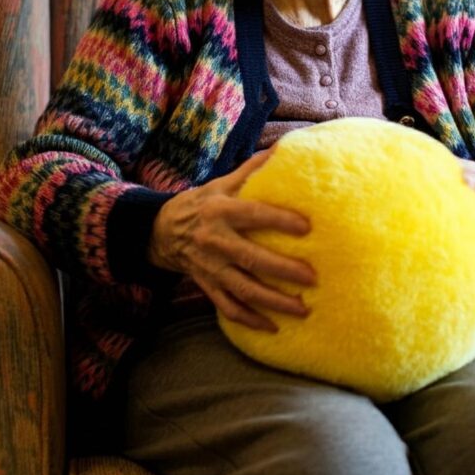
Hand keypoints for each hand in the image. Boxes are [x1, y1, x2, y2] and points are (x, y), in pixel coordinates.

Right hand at [147, 150, 314, 331]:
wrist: (160, 230)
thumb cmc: (202, 203)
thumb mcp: (222, 182)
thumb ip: (253, 169)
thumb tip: (285, 147)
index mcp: (221, 211)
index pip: (253, 215)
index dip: (279, 220)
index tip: (307, 228)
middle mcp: (215, 241)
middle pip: (252, 259)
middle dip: (283, 271)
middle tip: (313, 277)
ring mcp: (210, 268)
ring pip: (244, 290)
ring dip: (274, 302)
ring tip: (303, 308)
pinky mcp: (206, 285)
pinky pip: (228, 307)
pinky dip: (250, 320)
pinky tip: (274, 327)